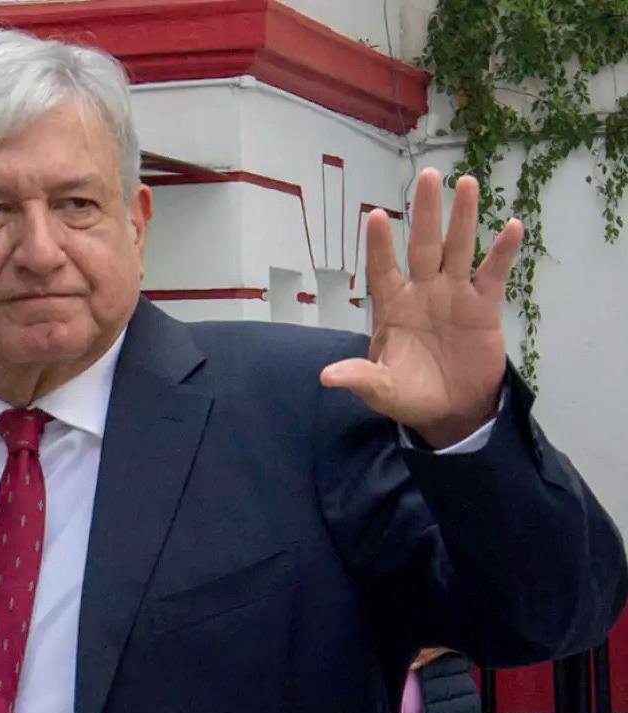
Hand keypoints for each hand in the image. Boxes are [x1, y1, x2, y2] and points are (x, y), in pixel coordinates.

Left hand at [320, 168, 522, 447]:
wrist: (452, 411)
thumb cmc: (411, 396)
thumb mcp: (382, 391)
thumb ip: (360, 378)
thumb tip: (326, 377)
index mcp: (393, 307)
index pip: (383, 270)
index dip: (381, 246)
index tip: (377, 216)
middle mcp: (422, 292)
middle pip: (423, 246)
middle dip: (425, 213)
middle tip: (428, 176)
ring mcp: (454, 295)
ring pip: (458, 249)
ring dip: (462, 218)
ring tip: (466, 182)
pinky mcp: (484, 306)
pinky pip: (493, 273)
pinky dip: (503, 251)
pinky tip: (511, 225)